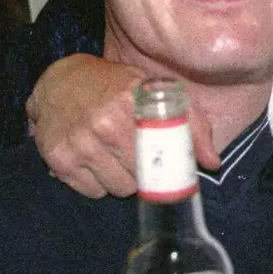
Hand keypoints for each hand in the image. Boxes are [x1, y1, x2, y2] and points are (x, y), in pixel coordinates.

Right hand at [28, 54, 219, 197]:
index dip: (171, 164)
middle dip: (144, 172)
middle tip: (137, 155)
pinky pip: (92, 192)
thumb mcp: (152, 88)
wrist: (59, 81)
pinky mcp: (60, 160)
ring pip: (118, 189)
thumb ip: (190, 120)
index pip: (166, 150)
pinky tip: (93, 160)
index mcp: (132, 100)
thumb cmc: (113, 85)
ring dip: (120, 179)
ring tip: (114, 155)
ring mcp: (80, 143)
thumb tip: (213, 162)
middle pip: (142, 176)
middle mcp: (104, 123)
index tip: (172, 169)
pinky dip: (97, 183)